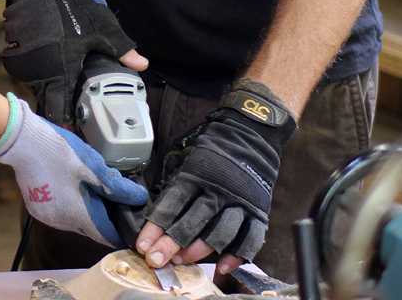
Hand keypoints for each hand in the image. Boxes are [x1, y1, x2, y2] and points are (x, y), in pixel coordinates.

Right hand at [0, 0, 139, 123]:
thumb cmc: (68, 5)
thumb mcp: (101, 28)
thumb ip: (121, 50)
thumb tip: (142, 65)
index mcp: (59, 72)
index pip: (60, 115)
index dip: (70, 125)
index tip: (79, 129)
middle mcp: (36, 75)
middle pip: (49, 102)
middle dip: (62, 104)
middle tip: (77, 101)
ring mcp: (21, 66)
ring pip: (38, 87)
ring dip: (50, 86)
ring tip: (65, 76)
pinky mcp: (12, 56)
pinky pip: (28, 73)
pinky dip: (39, 72)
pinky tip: (50, 59)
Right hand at [0, 94, 147, 245]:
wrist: (23, 141)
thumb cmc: (58, 150)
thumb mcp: (92, 164)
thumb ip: (115, 186)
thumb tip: (138, 198)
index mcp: (77, 213)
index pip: (104, 234)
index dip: (118, 232)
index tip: (128, 228)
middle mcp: (61, 221)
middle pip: (89, 227)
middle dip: (102, 218)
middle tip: (113, 201)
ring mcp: (47, 215)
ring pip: (74, 220)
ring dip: (85, 210)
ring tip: (91, 189)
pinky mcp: (37, 207)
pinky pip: (59, 212)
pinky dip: (69, 205)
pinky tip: (70, 186)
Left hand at [138, 80, 296, 265]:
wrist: (251, 134)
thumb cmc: (214, 149)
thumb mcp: (189, 157)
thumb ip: (176, 182)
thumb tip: (154, 208)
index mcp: (197, 174)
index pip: (172, 203)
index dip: (156, 226)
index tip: (142, 244)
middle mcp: (217, 189)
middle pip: (192, 221)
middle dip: (171, 243)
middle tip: (155, 260)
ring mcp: (239, 201)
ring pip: (219, 233)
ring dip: (198, 251)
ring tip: (181, 262)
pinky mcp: (258, 211)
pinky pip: (250, 239)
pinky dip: (237, 255)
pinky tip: (222, 267)